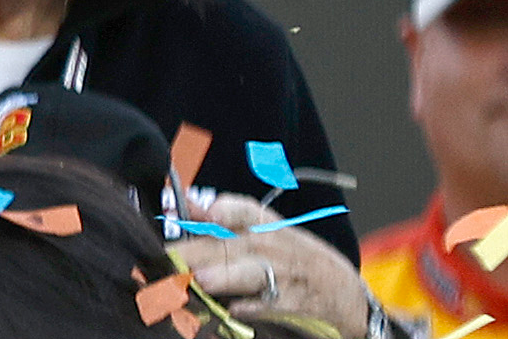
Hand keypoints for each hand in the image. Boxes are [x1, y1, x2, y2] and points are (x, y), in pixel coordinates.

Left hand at [182, 189, 372, 338]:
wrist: (348, 296)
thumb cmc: (298, 260)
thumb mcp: (271, 233)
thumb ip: (230, 221)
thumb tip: (189, 206)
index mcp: (267, 225)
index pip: (245, 209)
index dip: (224, 208)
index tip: (203, 211)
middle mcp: (274, 246)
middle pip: (232, 244)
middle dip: (197, 250)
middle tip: (168, 256)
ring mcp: (286, 276)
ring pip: (252, 272)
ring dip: (226, 275)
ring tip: (202, 279)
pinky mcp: (294, 303)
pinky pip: (271, 305)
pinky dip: (253, 308)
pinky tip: (234, 309)